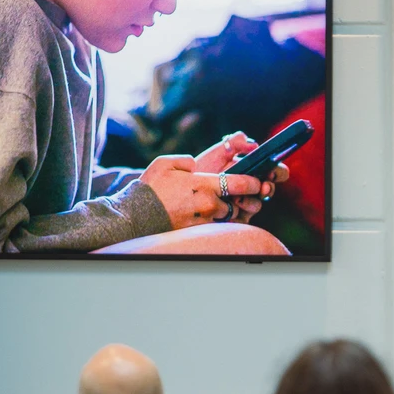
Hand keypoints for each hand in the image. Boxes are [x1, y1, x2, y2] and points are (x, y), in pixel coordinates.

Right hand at [140, 155, 262, 230]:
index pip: (240, 183)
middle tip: (238, 196)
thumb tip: (194, 165)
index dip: (253, 183)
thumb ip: (185, 160)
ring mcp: (204, 221)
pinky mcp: (198, 233)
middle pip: (238, 203)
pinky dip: (219, 224)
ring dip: (229, 212)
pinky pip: (217, 229)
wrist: (136, 216)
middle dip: (241, 200)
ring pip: (229, 217)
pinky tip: (211, 218)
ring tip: (221, 206)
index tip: (257, 182)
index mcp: (204, 184)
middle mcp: (208, 204)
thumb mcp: (165, 164)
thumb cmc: (150, 189)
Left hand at [194, 131, 289, 220]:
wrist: (184, 188)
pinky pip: (243, 219)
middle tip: (263, 186)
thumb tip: (253, 144)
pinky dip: (238, 213)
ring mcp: (245, 204)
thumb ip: (235, 142)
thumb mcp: (217, 152)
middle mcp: (252, 189)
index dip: (278, 172)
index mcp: (253, 172)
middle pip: (270, 190)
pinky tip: (229, 207)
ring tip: (237, 198)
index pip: (275, 172)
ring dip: (250, 201)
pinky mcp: (236, 218)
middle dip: (268, 188)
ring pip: (257, 205)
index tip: (272, 171)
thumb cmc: (203, 169)